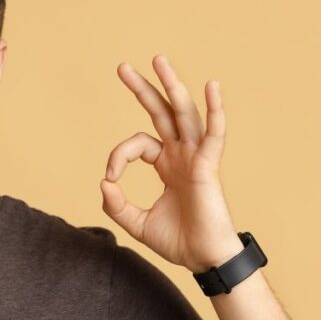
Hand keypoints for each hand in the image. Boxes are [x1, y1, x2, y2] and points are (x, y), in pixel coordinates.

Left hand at [99, 54, 243, 274]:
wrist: (203, 260)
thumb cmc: (179, 242)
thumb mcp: (137, 223)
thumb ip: (117, 205)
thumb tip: (104, 182)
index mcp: (167, 165)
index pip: (138, 144)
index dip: (118, 156)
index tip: (111, 178)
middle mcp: (182, 156)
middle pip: (161, 113)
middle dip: (143, 89)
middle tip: (122, 67)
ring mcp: (196, 158)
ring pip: (184, 113)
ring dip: (172, 86)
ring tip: (158, 59)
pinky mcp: (209, 166)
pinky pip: (214, 134)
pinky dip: (215, 110)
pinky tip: (212, 86)